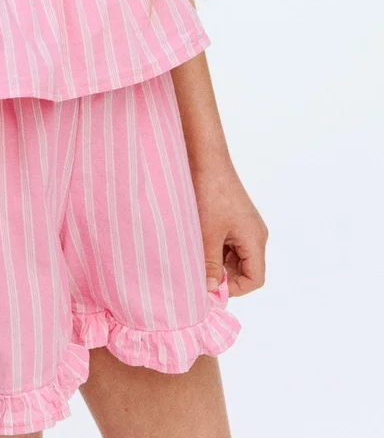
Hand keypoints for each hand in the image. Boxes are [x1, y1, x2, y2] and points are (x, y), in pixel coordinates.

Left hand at [190, 160, 268, 297]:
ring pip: (234, 257)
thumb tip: (211, 291)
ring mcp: (244, 225)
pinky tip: (196, 243)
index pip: (254, 279)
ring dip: (216, 261)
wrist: (205, 158)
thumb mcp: (207, 234)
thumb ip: (210, 265)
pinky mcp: (233, 217)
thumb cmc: (209, 193)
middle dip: (223, 276)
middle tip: (198, 275)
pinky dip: (214, 248)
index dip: (234, 289)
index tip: (210, 288)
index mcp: (255, 239)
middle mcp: (254, 234)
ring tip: (195, 257)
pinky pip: (228, 242)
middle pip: (245, 269)